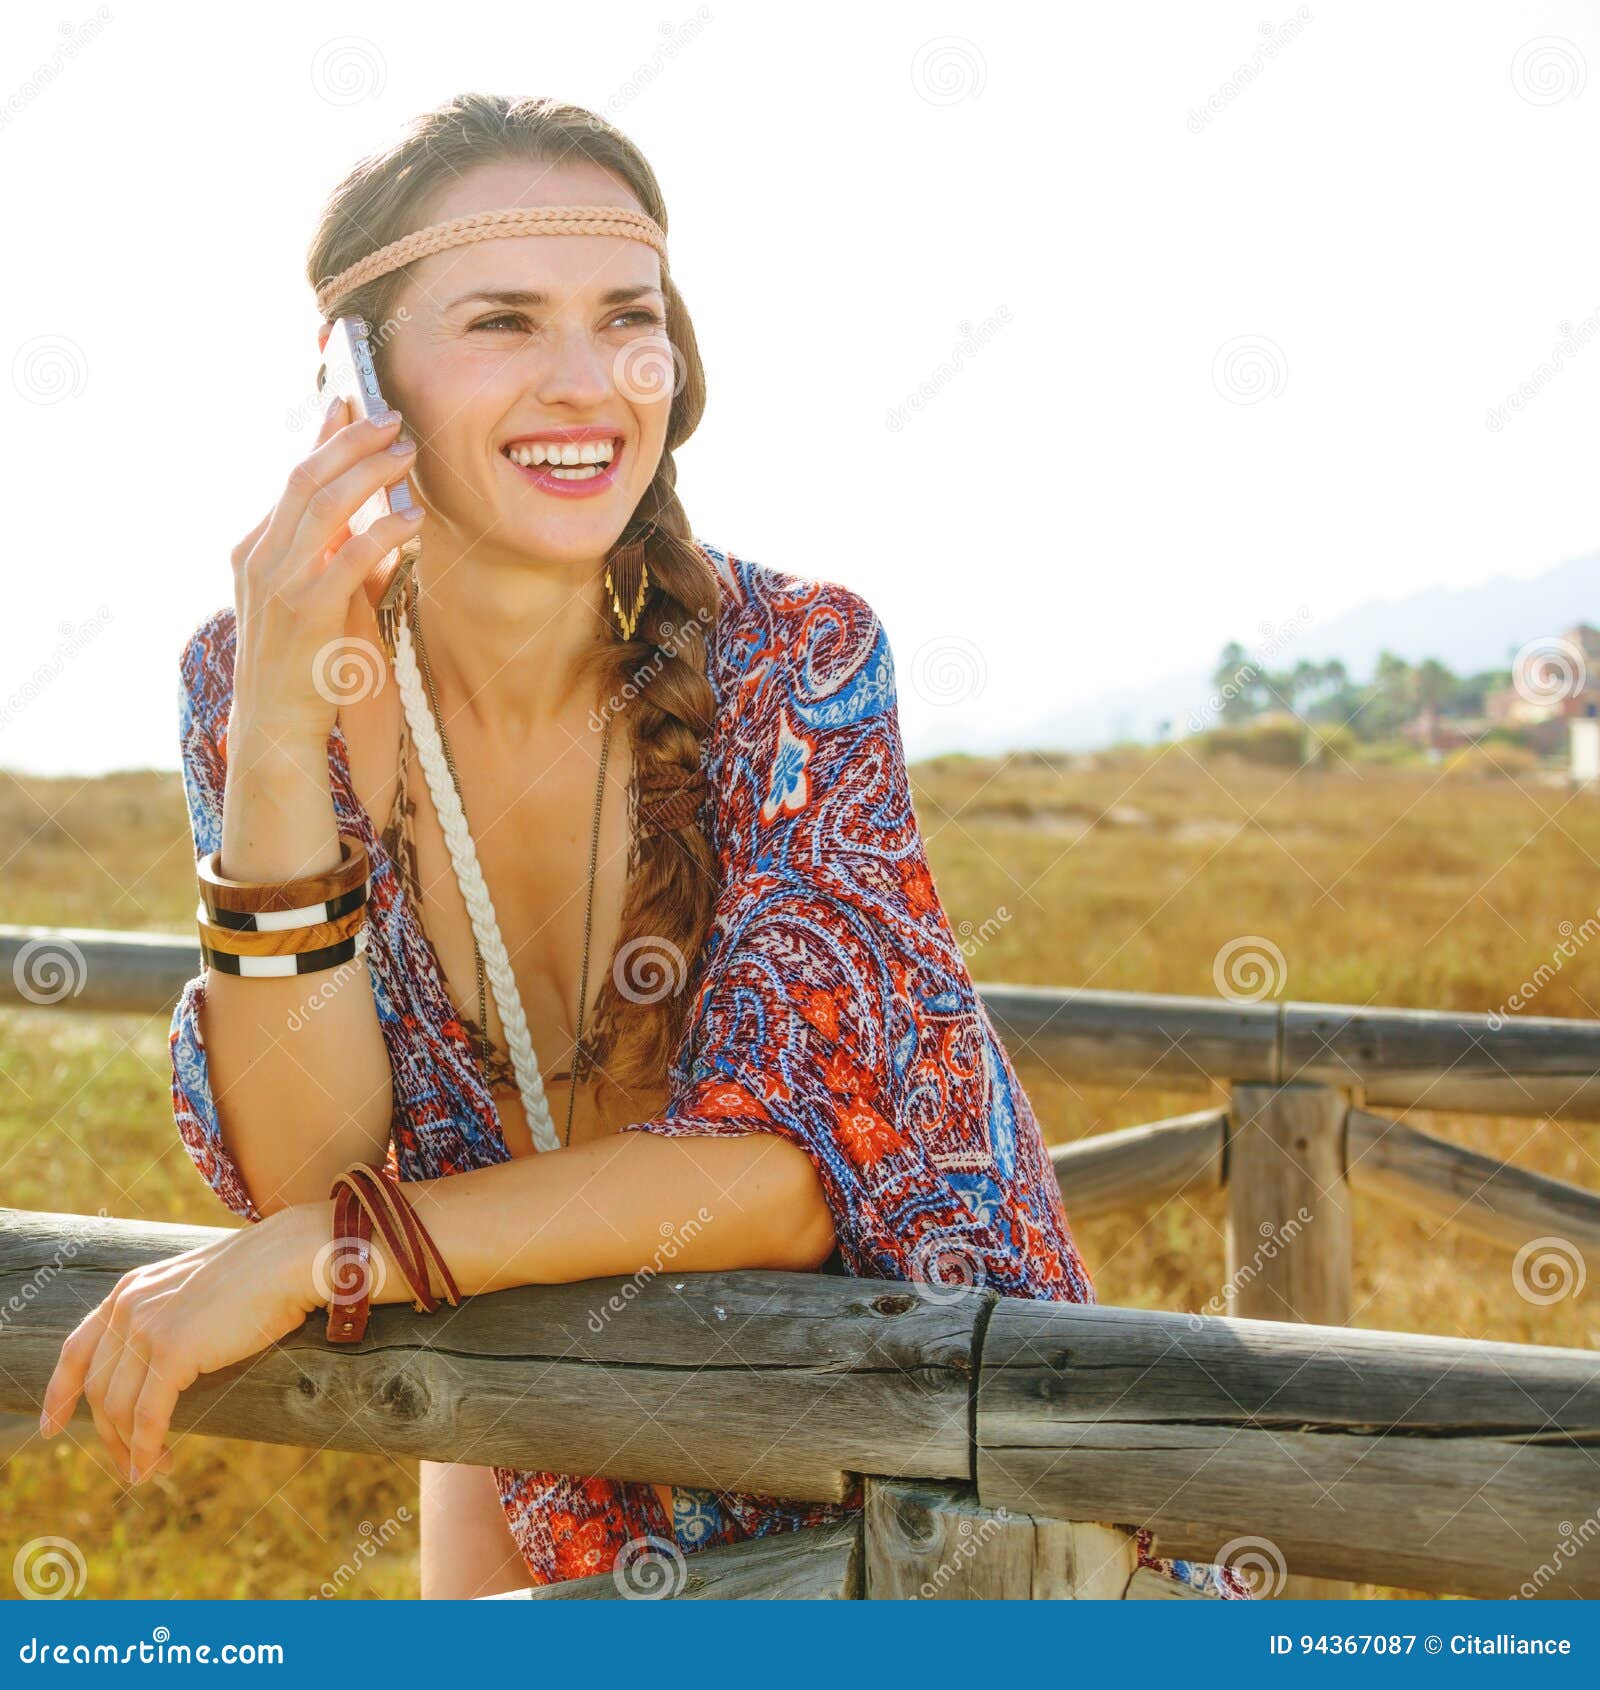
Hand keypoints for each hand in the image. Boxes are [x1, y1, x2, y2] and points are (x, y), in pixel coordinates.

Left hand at [37, 1207, 329, 1483]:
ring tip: (151, 1470)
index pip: (76, 1349)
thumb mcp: (195, 1289)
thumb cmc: (260, 1275)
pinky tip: (153, 1465)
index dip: (59, 1392)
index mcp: (130, 1289)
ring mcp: (149, 1327)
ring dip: (130, 1448)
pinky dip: (145, 1447)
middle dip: (108, 1434)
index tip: (51, 1427)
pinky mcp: (174, 1349)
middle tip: (129, 1463)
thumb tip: (159, 1363)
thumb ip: (167, 1316)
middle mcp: (129, 1306)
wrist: (292, 1257)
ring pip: (118, 1408)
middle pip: (98, 1388)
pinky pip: (148, 1415)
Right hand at [231, 379, 425, 747]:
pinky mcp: (308, 610)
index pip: (291, 479)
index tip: (350, 405)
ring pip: (324, 505)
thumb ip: (325, 558)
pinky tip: (414, 519)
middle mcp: (259, 556)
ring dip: (370, 473)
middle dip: (350, 442)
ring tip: (408, 455)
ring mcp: (279, 581)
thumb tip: (368, 516)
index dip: (323, 439)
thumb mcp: (305, 599)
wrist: (275, 722)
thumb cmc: (302, 665)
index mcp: (253, 548)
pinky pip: (351, 556)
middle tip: (392, 420)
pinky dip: (385, 531)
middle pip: (304, 478)